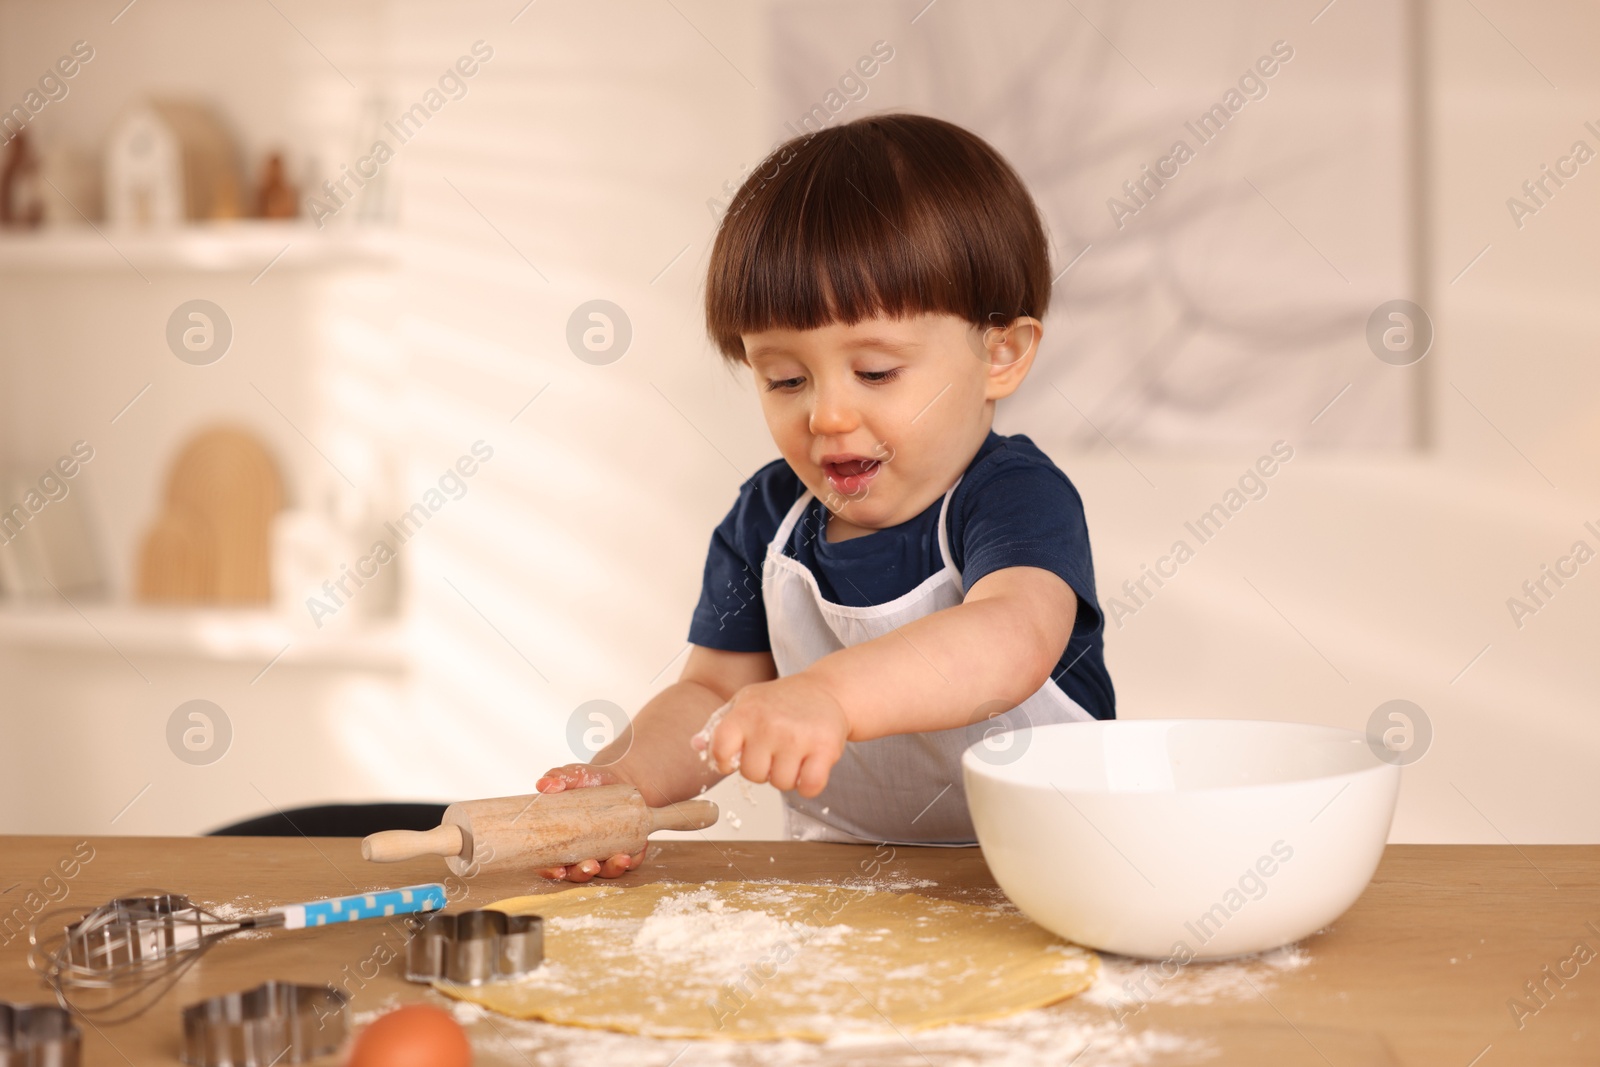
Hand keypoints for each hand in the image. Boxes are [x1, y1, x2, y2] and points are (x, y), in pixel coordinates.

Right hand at [532, 763, 645, 881]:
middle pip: (576, 873)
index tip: (558, 871)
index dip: (550, 871)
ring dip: (612, 869)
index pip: (547, 863)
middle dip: (583, 873)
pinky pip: (630, 861)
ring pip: (604, 871)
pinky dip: (633, 859)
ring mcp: (602, 854)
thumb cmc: (588, 781)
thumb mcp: (574, 776)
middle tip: (591, 865)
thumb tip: (546, 784)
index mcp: (558, 840)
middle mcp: (578, 852)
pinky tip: (637, 850)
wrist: (618, 779)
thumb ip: (558, 777)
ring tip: (622, 858)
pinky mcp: (624, 850)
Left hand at [690, 673, 849, 797]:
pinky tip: (810, 766)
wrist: (826, 690)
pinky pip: (809, 787)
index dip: (726, 761)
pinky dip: (809, 785)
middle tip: (774, 751)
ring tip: (794, 754)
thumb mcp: (745, 703)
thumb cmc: (781, 701)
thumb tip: (696, 745)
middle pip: (753, 775)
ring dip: (787, 776)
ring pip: (781, 784)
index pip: (720, 751)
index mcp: (745, 712)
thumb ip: (719, 727)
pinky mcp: (825, 747)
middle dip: (763, 769)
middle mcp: (769, 724)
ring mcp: (797, 736)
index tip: (739, 756)